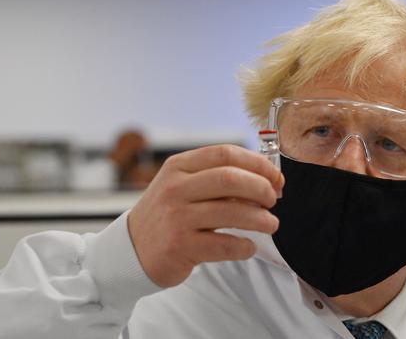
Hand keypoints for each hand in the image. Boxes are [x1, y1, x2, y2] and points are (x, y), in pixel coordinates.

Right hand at [127, 144, 283, 287]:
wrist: (131, 250)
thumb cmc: (167, 215)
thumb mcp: (182, 186)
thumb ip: (216, 178)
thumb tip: (265, 178)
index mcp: (179, 167)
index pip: (226, 154)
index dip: (258, 164)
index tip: (275, 177)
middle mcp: (175, 188)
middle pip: (231, 179)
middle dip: (262, 188)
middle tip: (272, 200)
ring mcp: (176, 217)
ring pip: (232, 211)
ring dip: (261, 219)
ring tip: (270, 224)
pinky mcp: (180, 247)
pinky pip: (225, 244)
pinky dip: (244, 246)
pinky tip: (248, 246)